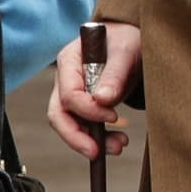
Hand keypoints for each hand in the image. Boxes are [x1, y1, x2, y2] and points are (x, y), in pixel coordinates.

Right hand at [48, 23, 137, 158]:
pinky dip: (100, 138)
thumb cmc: (125, 39)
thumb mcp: (125, 51)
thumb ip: (114, 74)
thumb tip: (103, 100)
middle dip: (76, 137)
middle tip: (95, 152)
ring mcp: (73, 94)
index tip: (113, 116)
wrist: (132, 40)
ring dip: (91, 141)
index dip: (88, 110)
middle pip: (59, 115)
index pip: (69, 95)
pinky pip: (85, 127)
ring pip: (70, 125)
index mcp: (69, 62)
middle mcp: (66, 80)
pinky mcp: (85, 106)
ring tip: (118, 147)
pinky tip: (117, 142)